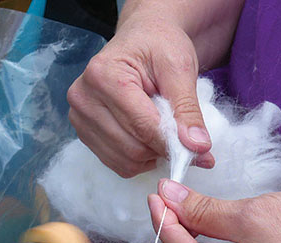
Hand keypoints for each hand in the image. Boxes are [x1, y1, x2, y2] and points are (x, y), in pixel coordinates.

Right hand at [67, 12, 213, 177]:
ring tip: (164, 133)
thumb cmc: (158, 46)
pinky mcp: (84, 134)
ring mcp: (79, 119)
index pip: (141, 125)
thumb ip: (188, 108)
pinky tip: (148, 139)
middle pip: (131, 147)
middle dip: (162, 149)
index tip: (200, 152)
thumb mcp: (180, 67)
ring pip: (124, 161)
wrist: (141, 40)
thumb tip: (198, 147)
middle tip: (184, 140)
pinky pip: (117, 164)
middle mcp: (83, 98)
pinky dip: (139, 160)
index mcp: (103, 74)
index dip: (172, 143)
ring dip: (151, 156)